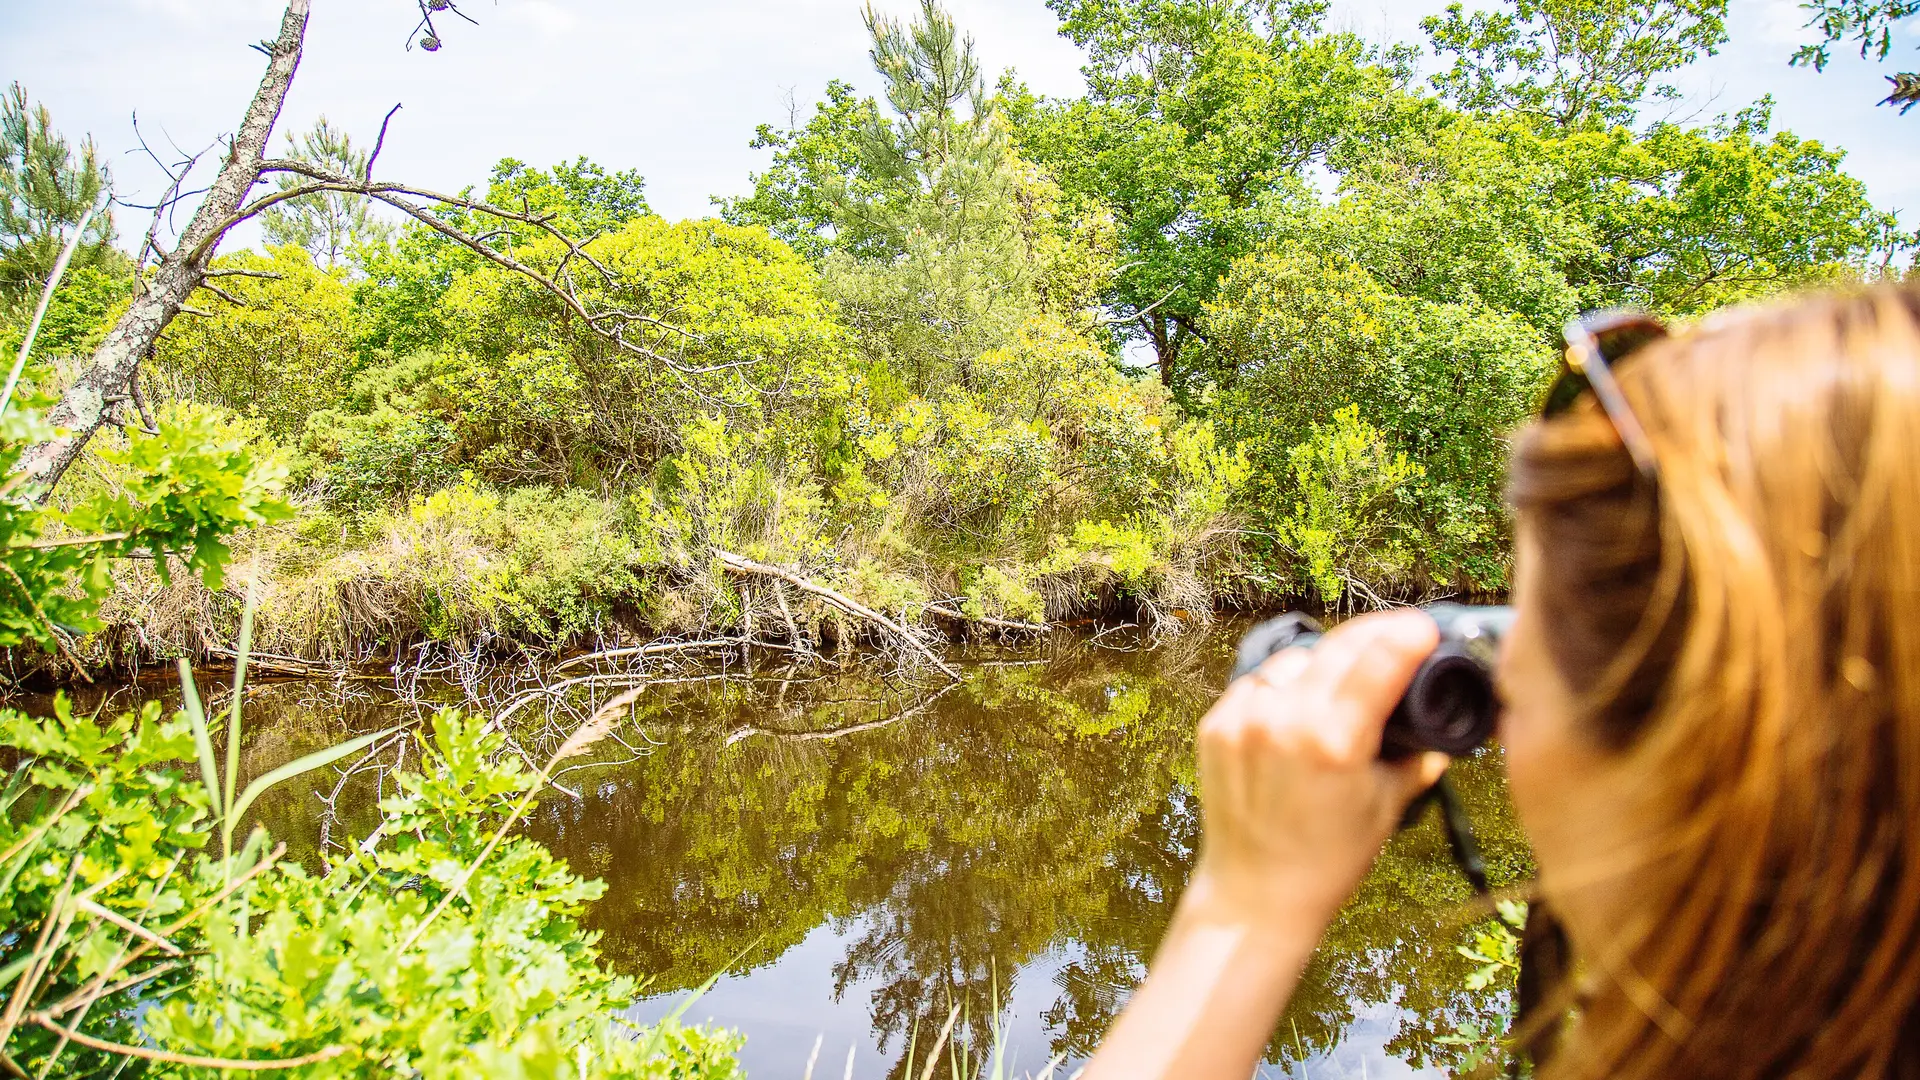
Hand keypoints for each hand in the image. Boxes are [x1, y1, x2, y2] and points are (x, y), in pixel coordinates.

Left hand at [1186, 609, 1450, 932]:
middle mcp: (1284, 719)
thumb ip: (1418, 759)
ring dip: (1323, 662)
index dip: (1407, 635)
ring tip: (1343, 679)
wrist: (1255, 894)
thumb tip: (1443, 730)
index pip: (1378, 659)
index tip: (1423, 627)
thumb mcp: (1387, 806)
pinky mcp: (1215, 725)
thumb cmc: (1330, 859)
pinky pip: (1258, 684)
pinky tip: (1298, 705)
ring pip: (1294, 660)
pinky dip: (1282, 688)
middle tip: (1398, 634)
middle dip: (1374, 635)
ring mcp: (1243, 718)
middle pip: (1337, 646)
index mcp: (1334, 741)